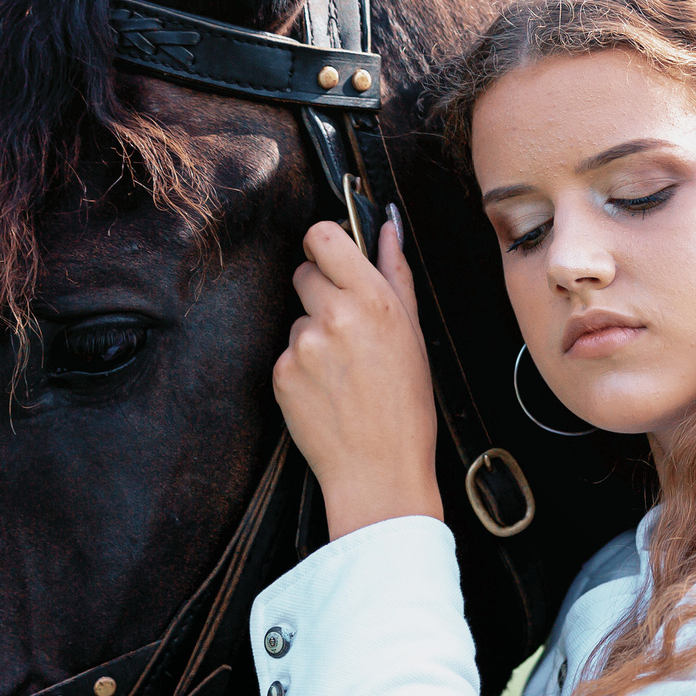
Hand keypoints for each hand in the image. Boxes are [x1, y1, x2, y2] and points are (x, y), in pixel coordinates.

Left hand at [274, 214, 443, 538]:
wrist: (379, 472)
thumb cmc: (406, 408)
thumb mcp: (414, 335)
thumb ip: (396, 272)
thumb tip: (388, 223)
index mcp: (374, 300)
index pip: (323, 236)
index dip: (325, 246)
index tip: (333, 262)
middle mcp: (335, 316)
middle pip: (303, 272)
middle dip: (320, 292)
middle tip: (347, 332)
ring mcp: (303, 345)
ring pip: (297, 317)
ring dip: (314, 336)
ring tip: (343, 375)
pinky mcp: (281, 373)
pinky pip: (286, 354)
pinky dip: (302, 369)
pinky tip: (327, 393)